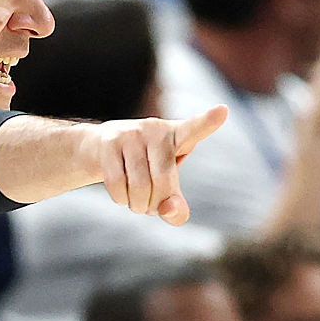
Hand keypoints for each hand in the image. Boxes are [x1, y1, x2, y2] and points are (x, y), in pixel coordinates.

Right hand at [85, 105, 227, 224]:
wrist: (97, 148)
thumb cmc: (142, 169)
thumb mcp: (164, 187)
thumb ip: (175, 206)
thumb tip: (167, 210)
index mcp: (177, 136)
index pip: (194, 129)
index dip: (208, 122)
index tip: (223, 110)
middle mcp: (156, 129)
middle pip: (163, 180)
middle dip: (156, 205)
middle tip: (151, 208)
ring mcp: (131, 133)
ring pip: (139, 185)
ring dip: (137, 206)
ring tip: (137, 203)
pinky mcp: (109, 141)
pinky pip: (118, 183)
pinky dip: (121, 199)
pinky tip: (122, 197)